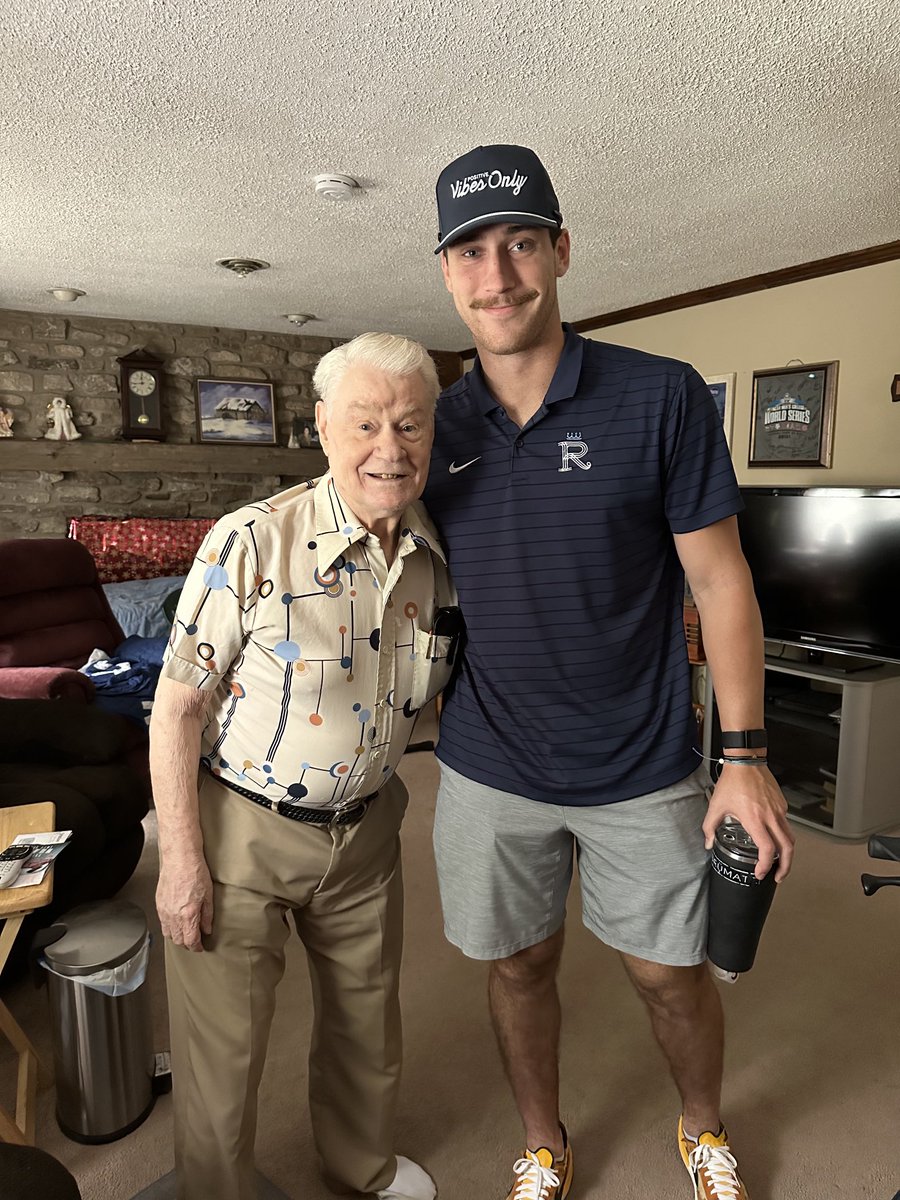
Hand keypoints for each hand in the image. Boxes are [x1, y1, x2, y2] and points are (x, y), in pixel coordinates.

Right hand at [156, 851, 213, 951]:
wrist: (180, 858)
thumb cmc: (195, 872)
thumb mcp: (208, 895)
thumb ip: (207, 916)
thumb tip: (207, 929)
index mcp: (188, 915)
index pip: (190, 941)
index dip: (196, 947)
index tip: (200, 947)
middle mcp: (173, 916)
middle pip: (178, 940)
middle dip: (187, 943)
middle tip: (195, 940)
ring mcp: (164, 910)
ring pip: (168, 934)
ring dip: (177, 937)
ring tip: (186, 932)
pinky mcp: (158, 904)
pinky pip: (162, 923)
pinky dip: (169, 927)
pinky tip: (176, 922)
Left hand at [702, 763, 794, 881]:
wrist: (745, 762)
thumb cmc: (732, 781)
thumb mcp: (716, 806)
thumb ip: (709, 827)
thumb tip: (708, 842)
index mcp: (754, 819)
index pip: (767, 849)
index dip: (765, 865)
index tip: (760, 873)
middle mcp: (770, 816)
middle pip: (787, 848)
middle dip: (785, 867)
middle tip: (778, 876)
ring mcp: (779, 810)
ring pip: (790, 837)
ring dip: (787, 853)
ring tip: (780, 862)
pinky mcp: (782, 805)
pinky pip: (786, 824)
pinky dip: (783, 834)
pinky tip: (773, 836)